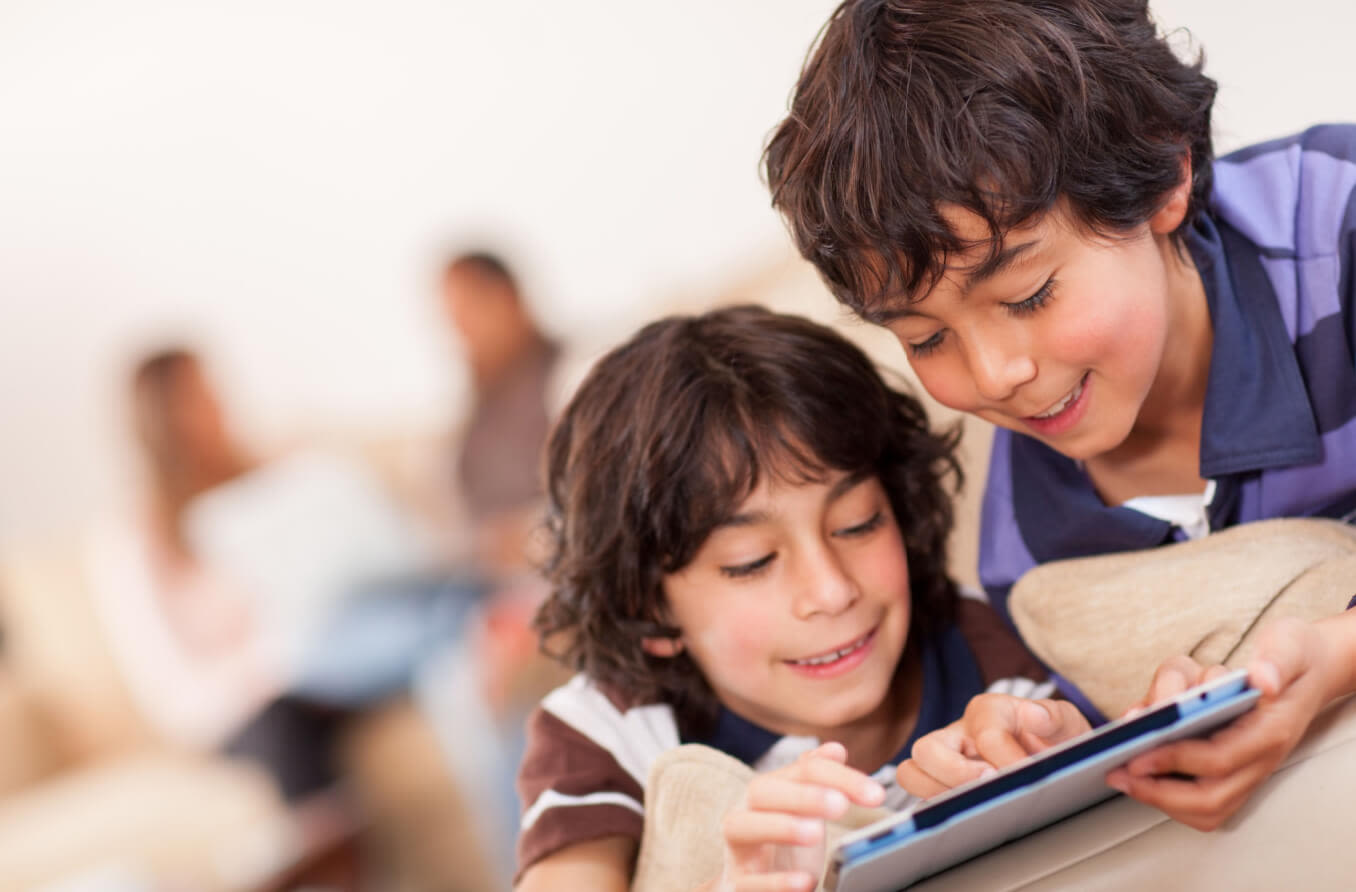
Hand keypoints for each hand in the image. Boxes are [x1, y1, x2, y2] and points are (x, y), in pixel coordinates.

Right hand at [717, 742, 884, 891]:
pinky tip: (805, 882)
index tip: (875, 793)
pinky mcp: (737, 883)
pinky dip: (774, 882)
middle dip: (803, 794)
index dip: (841, 777)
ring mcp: (737, 848)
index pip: (802, 771)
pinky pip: (747, 881)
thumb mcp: (801, 808)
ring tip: (816, 833)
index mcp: (767, 791)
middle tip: (840, 805)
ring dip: (781, 827)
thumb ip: (816, 778)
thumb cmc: (779, 842)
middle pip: (762, 791)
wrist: (750, 882)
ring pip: (741, 827)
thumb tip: (835, 749)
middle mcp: (746, 812)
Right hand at [897, 695, 1089, 798]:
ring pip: (911, 773)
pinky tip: (968, 816)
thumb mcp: (1066, 722)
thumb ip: (1054, 716)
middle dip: (956, 774)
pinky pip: (922, 799)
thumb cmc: (1055, 740)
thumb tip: (1035, 715)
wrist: (1055, 758)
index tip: (1028, 775)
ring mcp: (946, 760)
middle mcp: (958, 734)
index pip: (986, 735)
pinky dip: (938, 809)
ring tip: (974, 804)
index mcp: (987, 712)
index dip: (1008, 759)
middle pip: (926, 749)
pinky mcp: (943, 786)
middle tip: (990, 786)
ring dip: (938, 792)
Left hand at [1106, 617, 1345, 830]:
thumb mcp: (1288, 642)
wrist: (1311, 669)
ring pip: (1207, 807)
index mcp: (1270, 729)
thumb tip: (1261, 679)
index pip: (1219, 758)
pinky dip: (1171, 794)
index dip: (1174, 759)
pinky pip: (1205, 799)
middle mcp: (1260, 757)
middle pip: (1210, 797)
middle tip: (1117, 773)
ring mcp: (1249, 769)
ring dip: (1161, 798)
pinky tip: (1141, 772)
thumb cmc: (1293, 655)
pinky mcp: (1236, 770)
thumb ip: (1276, 659)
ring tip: (1122, 777)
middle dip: (1159, 790)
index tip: (1135, 754)